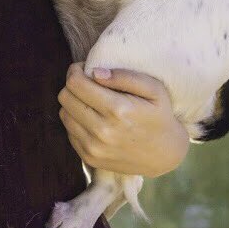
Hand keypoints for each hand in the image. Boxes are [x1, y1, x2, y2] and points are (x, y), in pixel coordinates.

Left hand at [57, 64, 188, 177]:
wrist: (165, 155)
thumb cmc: (160, 116)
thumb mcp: (154, 89)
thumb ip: (125, 76)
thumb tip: (96, 72)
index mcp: (118, 110)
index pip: (75, 83)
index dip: (76, 71)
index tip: (85, 69)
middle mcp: (102, 131)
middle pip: (64, 97)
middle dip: (73, 85)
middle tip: (87, 83)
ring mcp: (94, 147)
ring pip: (63, 114)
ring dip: (73, 103)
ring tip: (91, 101)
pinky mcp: (89, 158)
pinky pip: (69, 132)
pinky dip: (76, 121)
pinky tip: (93, 118)